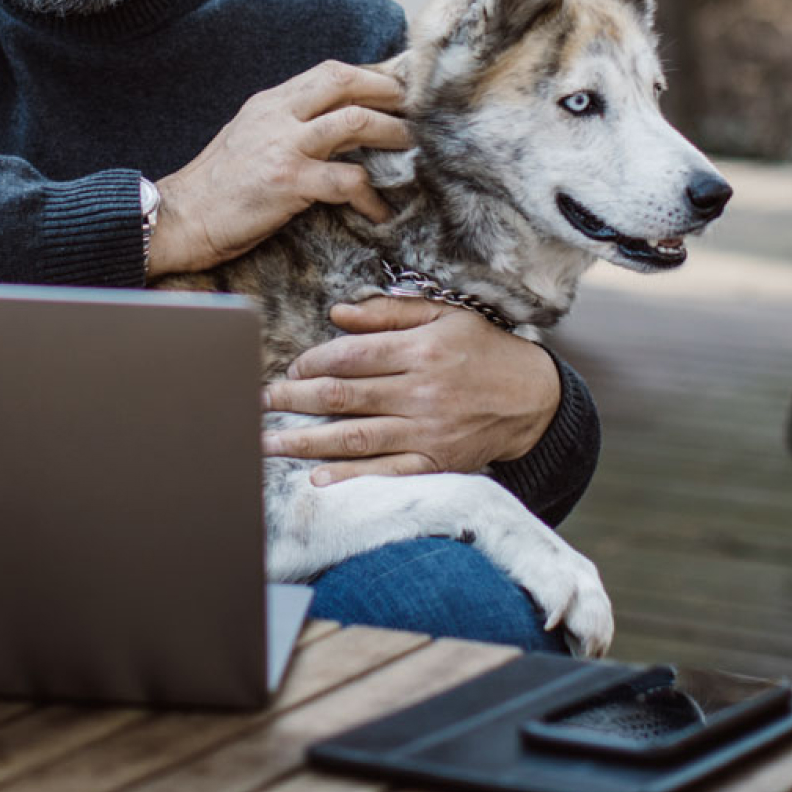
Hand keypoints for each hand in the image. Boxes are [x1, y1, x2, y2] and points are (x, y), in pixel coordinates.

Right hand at [148, 61, 411, 276]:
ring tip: (416, 148)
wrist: (179, 218)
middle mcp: (277, 114)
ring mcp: (283, 145)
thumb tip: (330, 125)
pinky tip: (379, 210)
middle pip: (346, 81)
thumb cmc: (215, 188)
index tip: (402, 88)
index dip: (372, 76)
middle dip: (390, 91)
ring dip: (393, 133)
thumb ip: (285, 125)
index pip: (330, 72)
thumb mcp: (248, 139)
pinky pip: (346, 181)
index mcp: (269, 102)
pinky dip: (371, 196)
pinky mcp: (288, 181)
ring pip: (355, 121)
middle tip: (420, 109)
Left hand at [260, 296, 559, 484]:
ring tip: (267, 443)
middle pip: (343, 397)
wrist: (534, 399)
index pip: (351, 357)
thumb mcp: (445, 315)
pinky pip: (386, 472)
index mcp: (421, 350)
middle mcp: (421, 392)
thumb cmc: (483, 349)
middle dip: (293, 401)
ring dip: (305, 441)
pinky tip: (317, 479)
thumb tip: (338, 313)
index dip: (312, 362)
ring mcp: (428, 432)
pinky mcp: (436, 463)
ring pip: (354, 438)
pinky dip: (351, 478)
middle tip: (257, 404)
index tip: (289, 369)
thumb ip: (390, 313)